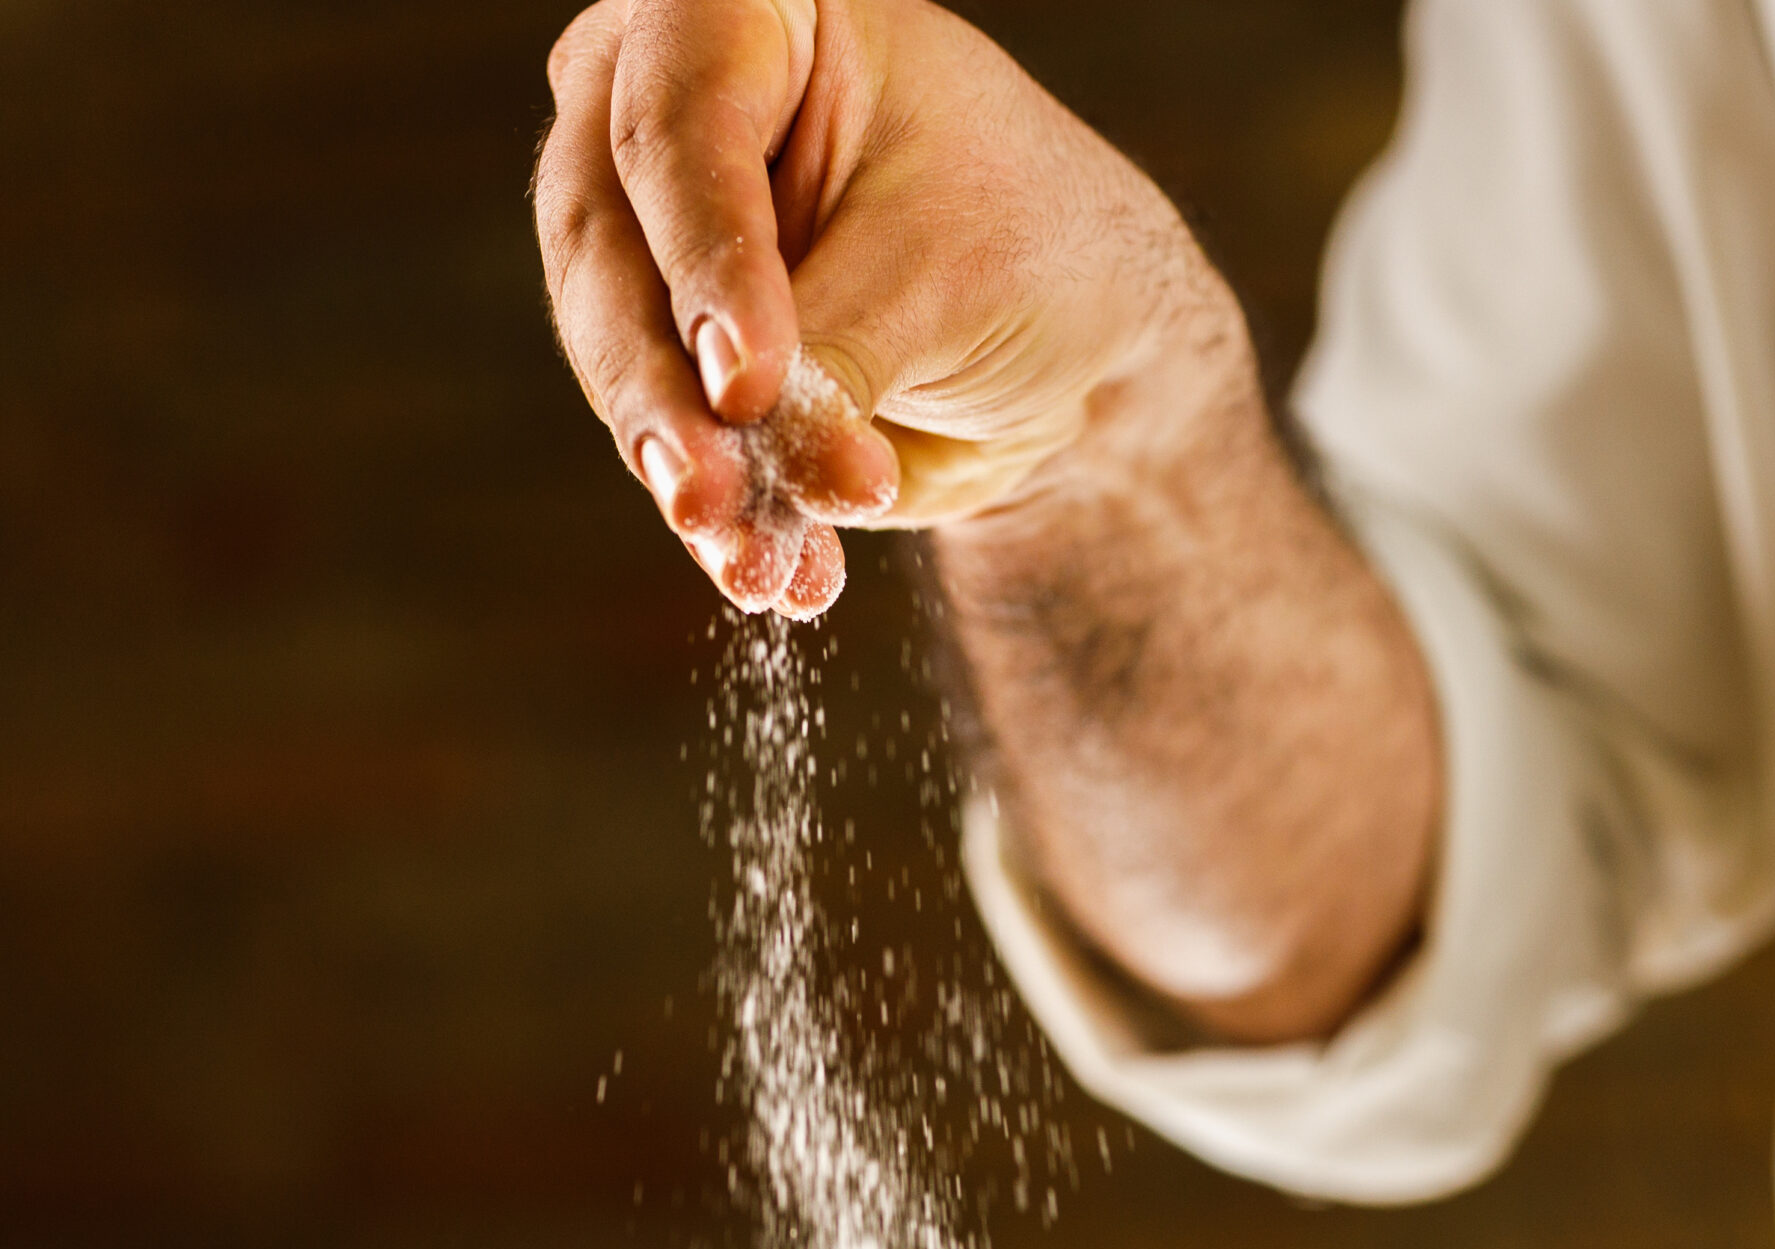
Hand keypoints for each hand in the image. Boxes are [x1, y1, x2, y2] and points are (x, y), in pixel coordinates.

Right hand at [535, 0, 1225, 618]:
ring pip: (619, 357)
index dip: (707, 256)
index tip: (748, 377)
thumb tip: (748, 480)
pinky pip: (670, 441)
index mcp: (744, 17)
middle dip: (665, 394)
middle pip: (611, 248)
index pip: (682, 124)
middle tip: (710, 497)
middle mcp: (659, 105)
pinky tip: (779, 581)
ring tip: (757, 563)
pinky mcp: (668, 355)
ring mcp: (650, 237)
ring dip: (687, 477)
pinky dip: (727, 520)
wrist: (1079, 341)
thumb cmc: (1031, 244)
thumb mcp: (946, 281)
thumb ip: (831, 365)